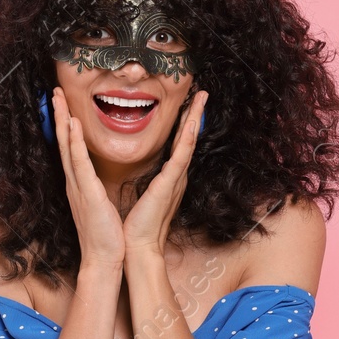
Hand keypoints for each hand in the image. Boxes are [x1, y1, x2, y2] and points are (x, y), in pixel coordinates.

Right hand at [52, 87, 124, 266]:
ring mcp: (78, 186)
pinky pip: (78, 163)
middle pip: (63, 142)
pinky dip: (73, 143)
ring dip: (62, 120)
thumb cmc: (105, 234)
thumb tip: (96, 178)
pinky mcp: (87, 192)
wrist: (103, 257)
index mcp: (79, 183)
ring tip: (58, 98)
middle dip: (58, 115)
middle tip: (55, 91)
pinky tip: (71, 125)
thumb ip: (95, 187)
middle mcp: (74, 181)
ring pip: (66, 147)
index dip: (65, 125)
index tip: (64, 104)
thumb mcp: (100, 204)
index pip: (69, 148)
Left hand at [123, 89, 206, 257]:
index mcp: (169, 177)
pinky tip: (192, 123)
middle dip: (195, 114)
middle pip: (188, 138)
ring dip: (195, 118)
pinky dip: (187, 139)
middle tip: (202, 92)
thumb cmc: (137, 224)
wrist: (136, 246)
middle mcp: (176, 175)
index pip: (179, 143)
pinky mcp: (169, 185)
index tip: (188, 103)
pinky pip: (180, 157)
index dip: (185, 122)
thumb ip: (150, 181)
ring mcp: (175, 179)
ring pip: (188, 141)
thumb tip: (149, 173)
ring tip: (202, 97)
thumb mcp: (143, 195)